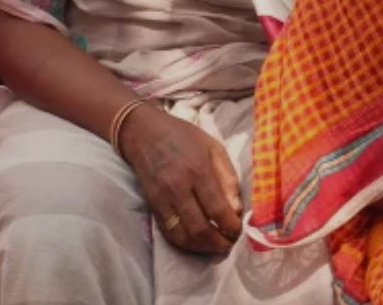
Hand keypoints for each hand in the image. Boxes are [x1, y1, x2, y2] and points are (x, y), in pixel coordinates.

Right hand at [118, 107, 243, 254]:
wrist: (144, 134)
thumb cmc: (184, 138)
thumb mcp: (214, 148)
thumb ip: (228, 178)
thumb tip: (237, 210)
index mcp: (198, 171)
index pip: (217, 209)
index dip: (231, 226)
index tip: (239, 229)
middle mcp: (178, 188)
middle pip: (200, 228)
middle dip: (219, 242)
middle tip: (230, 242)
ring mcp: (163, 199)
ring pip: (183, 236)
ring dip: (203, 247)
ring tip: (217, 246)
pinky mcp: (153, 206)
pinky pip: (169, 233)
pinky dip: (186, 243)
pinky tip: (198, 242)